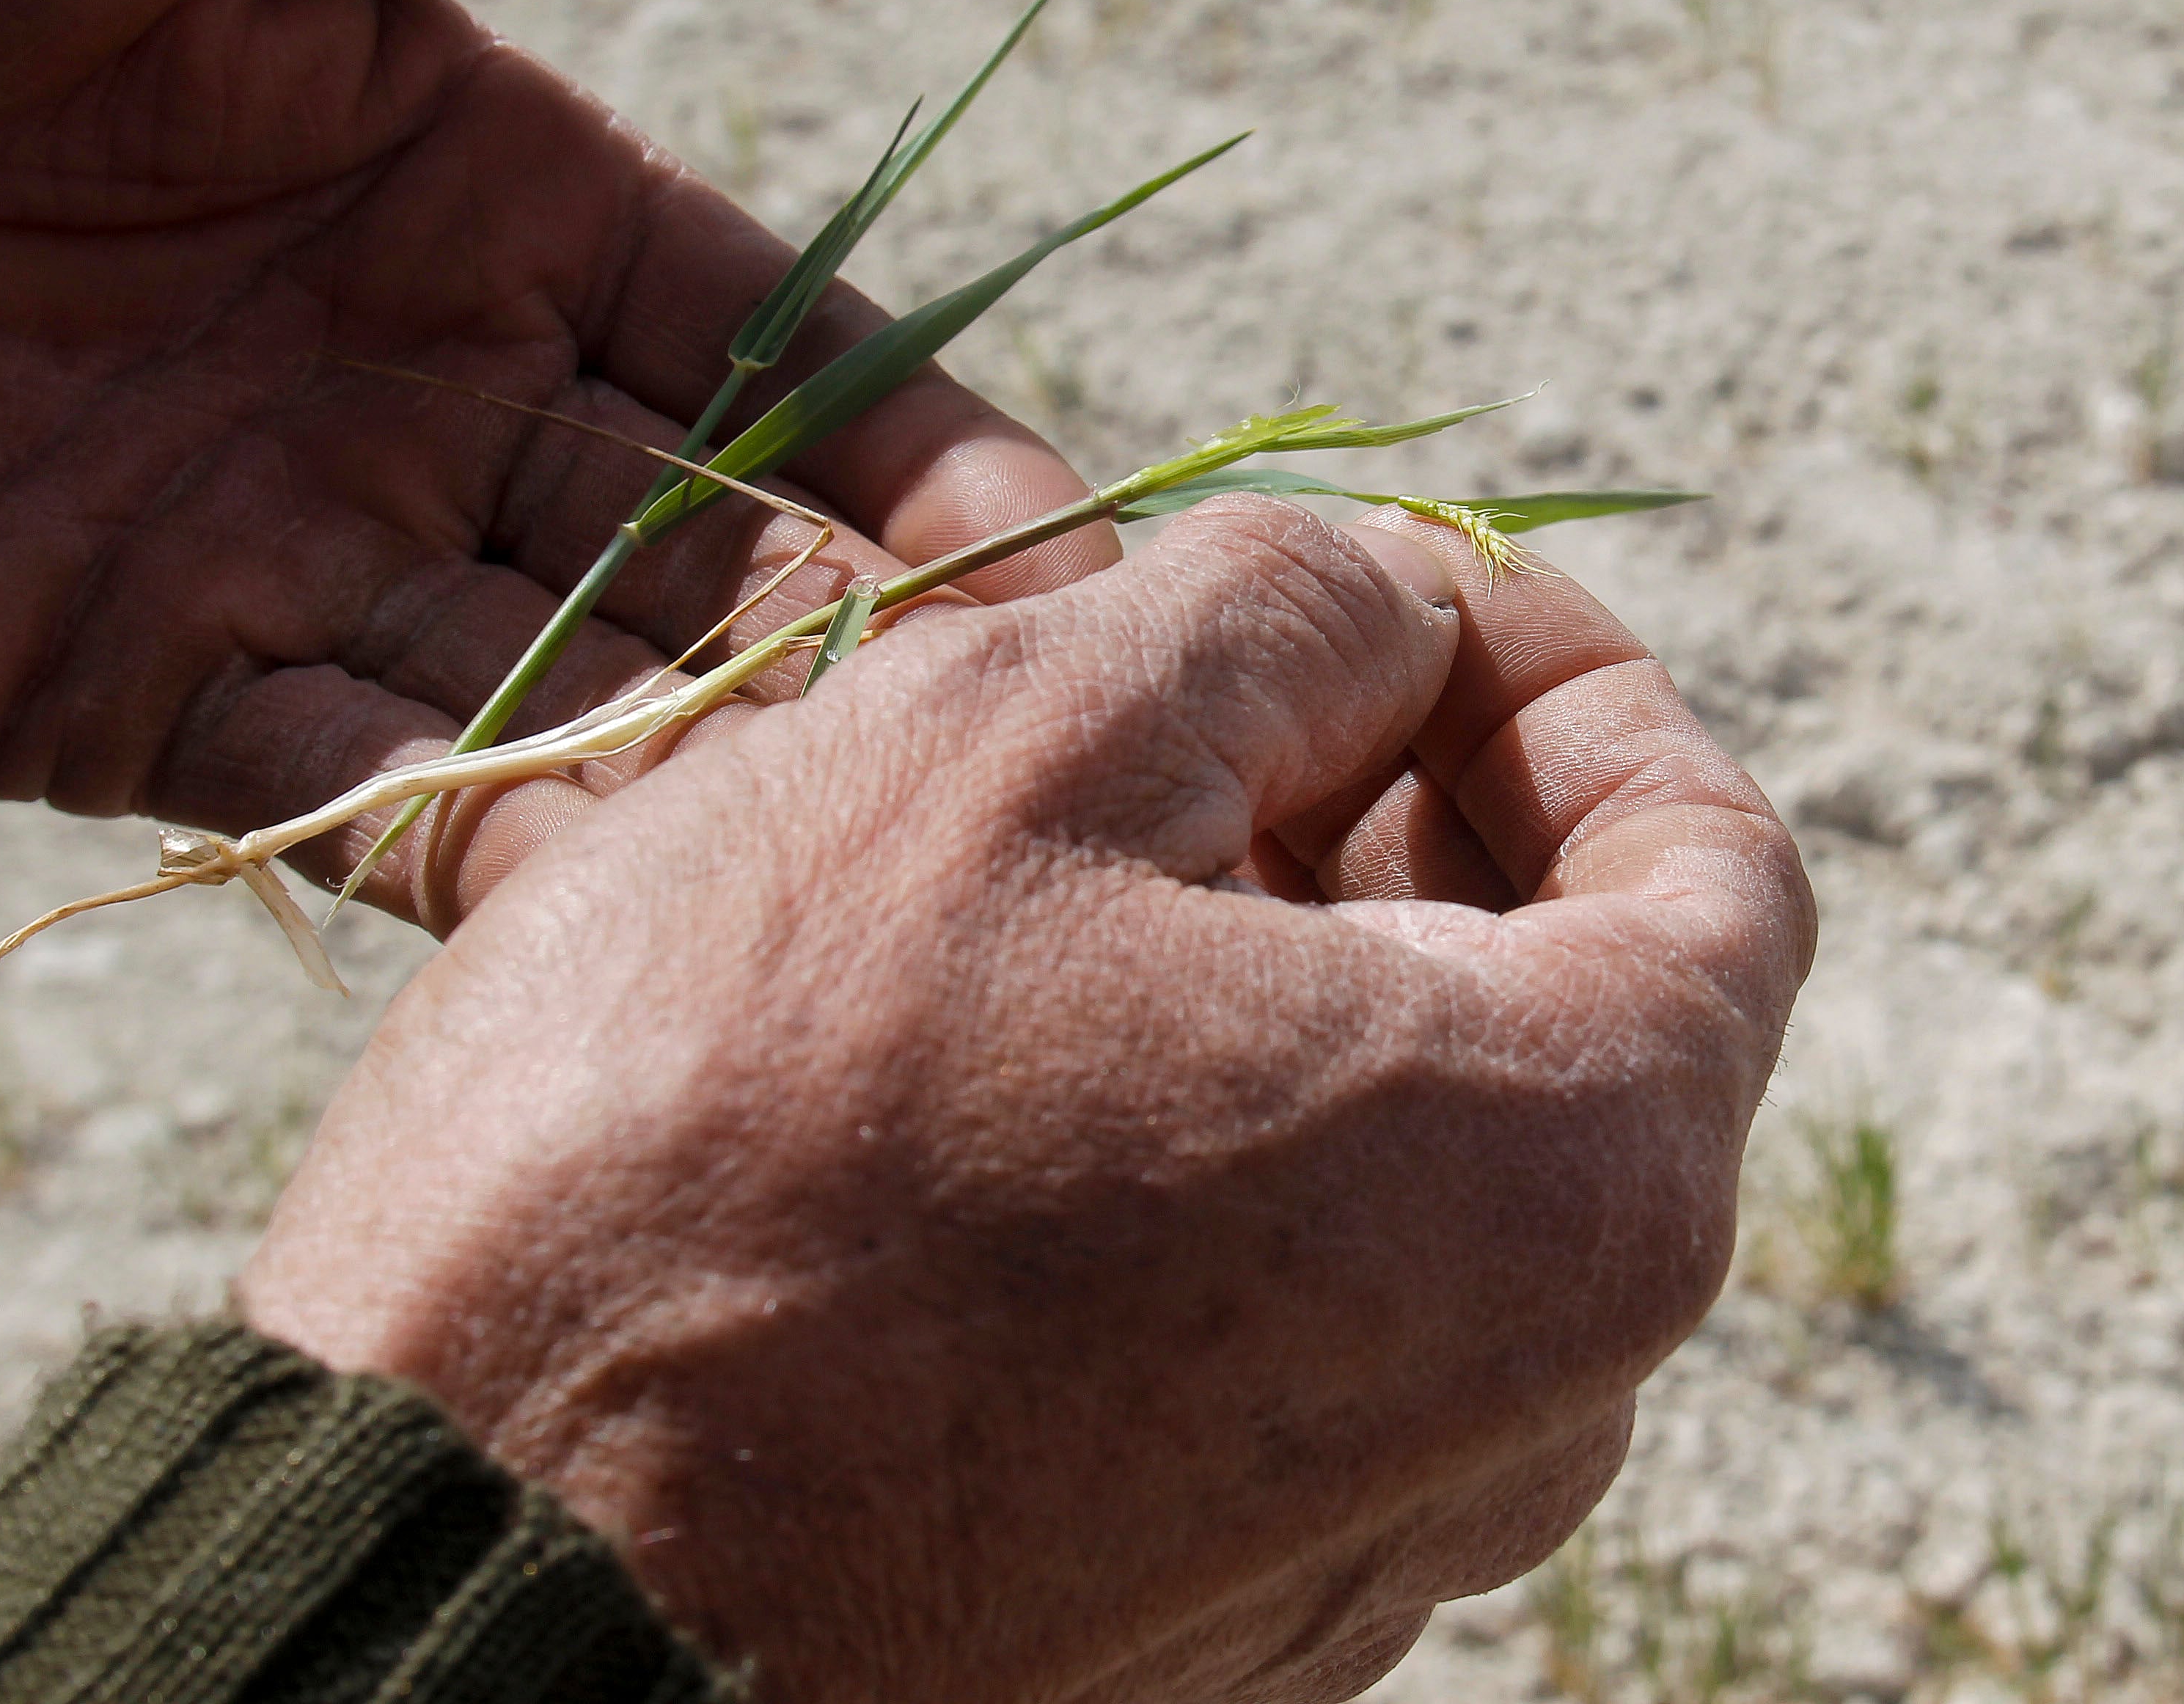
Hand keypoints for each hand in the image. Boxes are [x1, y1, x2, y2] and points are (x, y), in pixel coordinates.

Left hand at [0, 0, 1114, 928]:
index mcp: (496, 195)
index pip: (781, 354)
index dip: (931, 460)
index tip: (1075, 570)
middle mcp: (432, 389)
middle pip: (707, 550)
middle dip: (854, 654)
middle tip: (1017, 765)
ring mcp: (297, 552)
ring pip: (563, 694)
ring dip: (703, 779)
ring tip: (853, 868)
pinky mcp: (137, 694)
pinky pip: (350, 789)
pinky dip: (480, 850)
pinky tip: (619, 918)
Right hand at [240, 498, 1815, 1703]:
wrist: (470, 1603)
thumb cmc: (735, 1136)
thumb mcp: (1017, 740)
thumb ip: (1280, 619)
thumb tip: (1391, 621)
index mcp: (1575, 1182)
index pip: (1713, 866)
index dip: (1567, 675)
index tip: (1415, 583)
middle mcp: (1535, 1409)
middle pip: (1561, 1017)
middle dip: (1409, 804)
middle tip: (1209, 677)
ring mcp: (1367, 1540)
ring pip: (1402, 1163)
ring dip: (1281, 961)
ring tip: (1073, 834)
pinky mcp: (1202, 1618)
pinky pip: (1279, 1311)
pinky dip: (1204, 1133)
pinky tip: (1002, 1045)